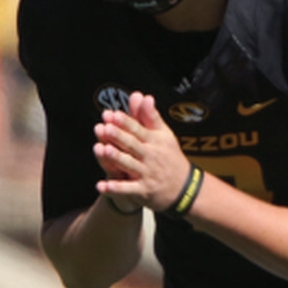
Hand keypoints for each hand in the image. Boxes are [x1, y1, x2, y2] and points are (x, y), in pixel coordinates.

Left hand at [94, 92, 192, 212]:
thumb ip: (151, 117)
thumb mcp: (164, 135)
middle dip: (118, 136)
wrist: (185, 187)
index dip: (125, 122)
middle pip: (132, 145)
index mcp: (154, 141)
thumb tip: (145, 96)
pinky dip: (115, 188)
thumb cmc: (170, 157)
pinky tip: (102, 185)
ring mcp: (146, 174)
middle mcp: (150, 156)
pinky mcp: (143, 190)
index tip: (112, 114)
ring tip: (103, 150)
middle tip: (105, 128)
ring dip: (116, 158)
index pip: (138, 129)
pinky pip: (128, 189)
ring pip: (129, 165)